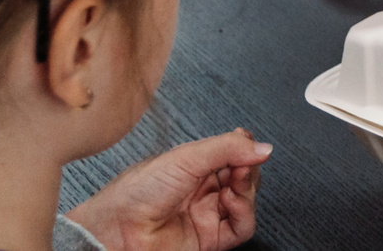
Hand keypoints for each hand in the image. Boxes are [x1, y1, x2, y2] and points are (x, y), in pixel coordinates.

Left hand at [66, 128, 266, 250]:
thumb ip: (227, 148)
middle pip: (244, 176)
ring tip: (235, 182)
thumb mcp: (186, 157)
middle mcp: (203, 189)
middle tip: (241, 164)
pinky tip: (231, 202)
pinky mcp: (211, 239)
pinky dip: (244, 213)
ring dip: (248, 190)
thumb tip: (263, 147)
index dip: (243, 148)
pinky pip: (242, 227)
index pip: (233, 153)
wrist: (119, 227)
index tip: (246, 143)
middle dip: (248, 167)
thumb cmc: (139, 190)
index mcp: (194, 165)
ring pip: (246, 200)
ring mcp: (208, 214)